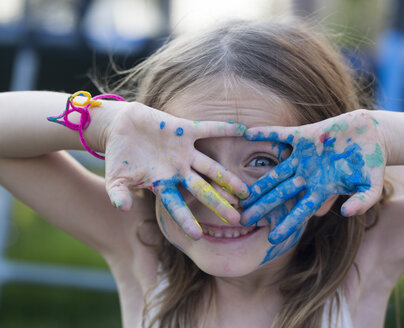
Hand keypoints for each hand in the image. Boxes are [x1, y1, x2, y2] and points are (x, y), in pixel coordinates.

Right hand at [104, 102, 248, 238]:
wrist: (121, 127)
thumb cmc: (119, 156)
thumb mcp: (116, 178)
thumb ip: (119, 193)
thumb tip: (121, 207)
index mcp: (164, 184)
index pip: (177, 206)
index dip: (186, 220)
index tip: (197, 235)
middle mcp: (179, 170)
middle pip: (202, 190)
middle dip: (218, 205)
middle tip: (236, 220)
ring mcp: (185, 151)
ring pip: (211, 166)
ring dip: (227, 178)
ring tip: (245, 190)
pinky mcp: (185, 129)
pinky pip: (208, 129)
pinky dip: (224, 129)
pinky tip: (243, 130)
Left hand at [240, 109, 385, 243]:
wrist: (372, 136)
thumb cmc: (372, 164)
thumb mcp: (372, 187)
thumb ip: (363, 201)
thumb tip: (348, 213)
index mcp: (322, 189)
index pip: (301, 210)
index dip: (288, 224)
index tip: (272, 238)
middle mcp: (308, 175)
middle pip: (280, 194)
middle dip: (263, 207)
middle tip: (243, 220)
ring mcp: (303, 156)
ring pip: (276, 171)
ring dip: (259, 180)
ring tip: (240, 191)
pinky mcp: (304, 136)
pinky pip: (280, 135)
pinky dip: (266, 134)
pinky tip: (248, 133)